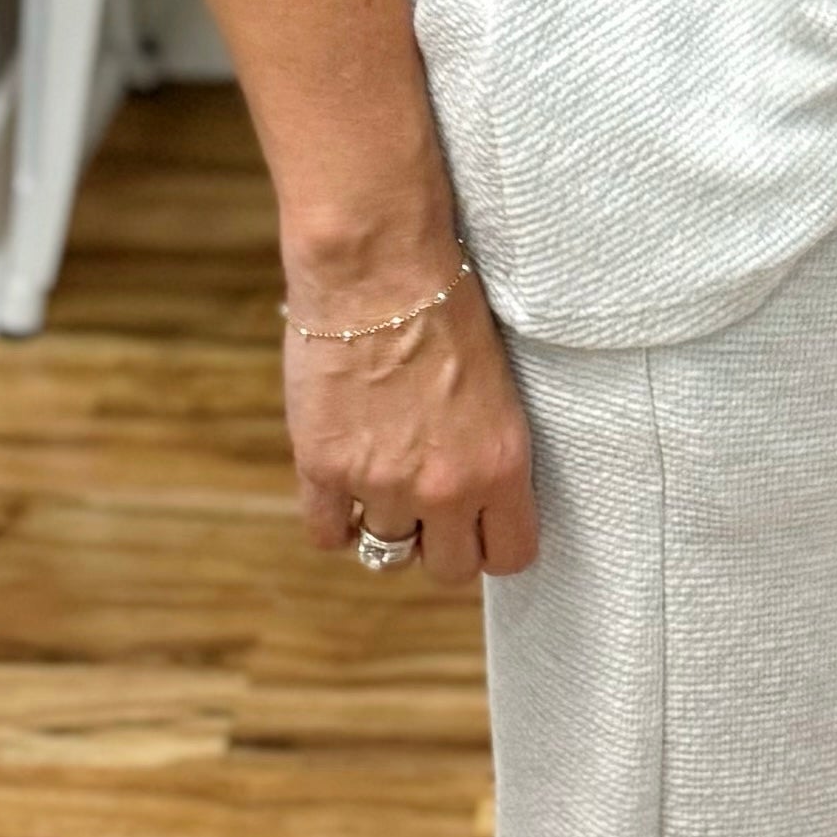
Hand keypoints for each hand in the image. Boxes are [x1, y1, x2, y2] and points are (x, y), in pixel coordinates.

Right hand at [284, 268, 538, 590]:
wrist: (380, 268)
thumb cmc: (447, 305)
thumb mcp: (498, 388)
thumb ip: (487, 450)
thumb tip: (475, 493)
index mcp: (502, 465)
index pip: (512, 555)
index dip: (493, 542)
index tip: (480, 524)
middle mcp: (446, 487)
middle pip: (450, 568)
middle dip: (442, 541)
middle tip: (430, 505)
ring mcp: (381, 483)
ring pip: (388, 553)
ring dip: (387, 523)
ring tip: (384, 481)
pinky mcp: (324, 468)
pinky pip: (328, 534)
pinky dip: (335, 521)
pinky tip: (341, 490)